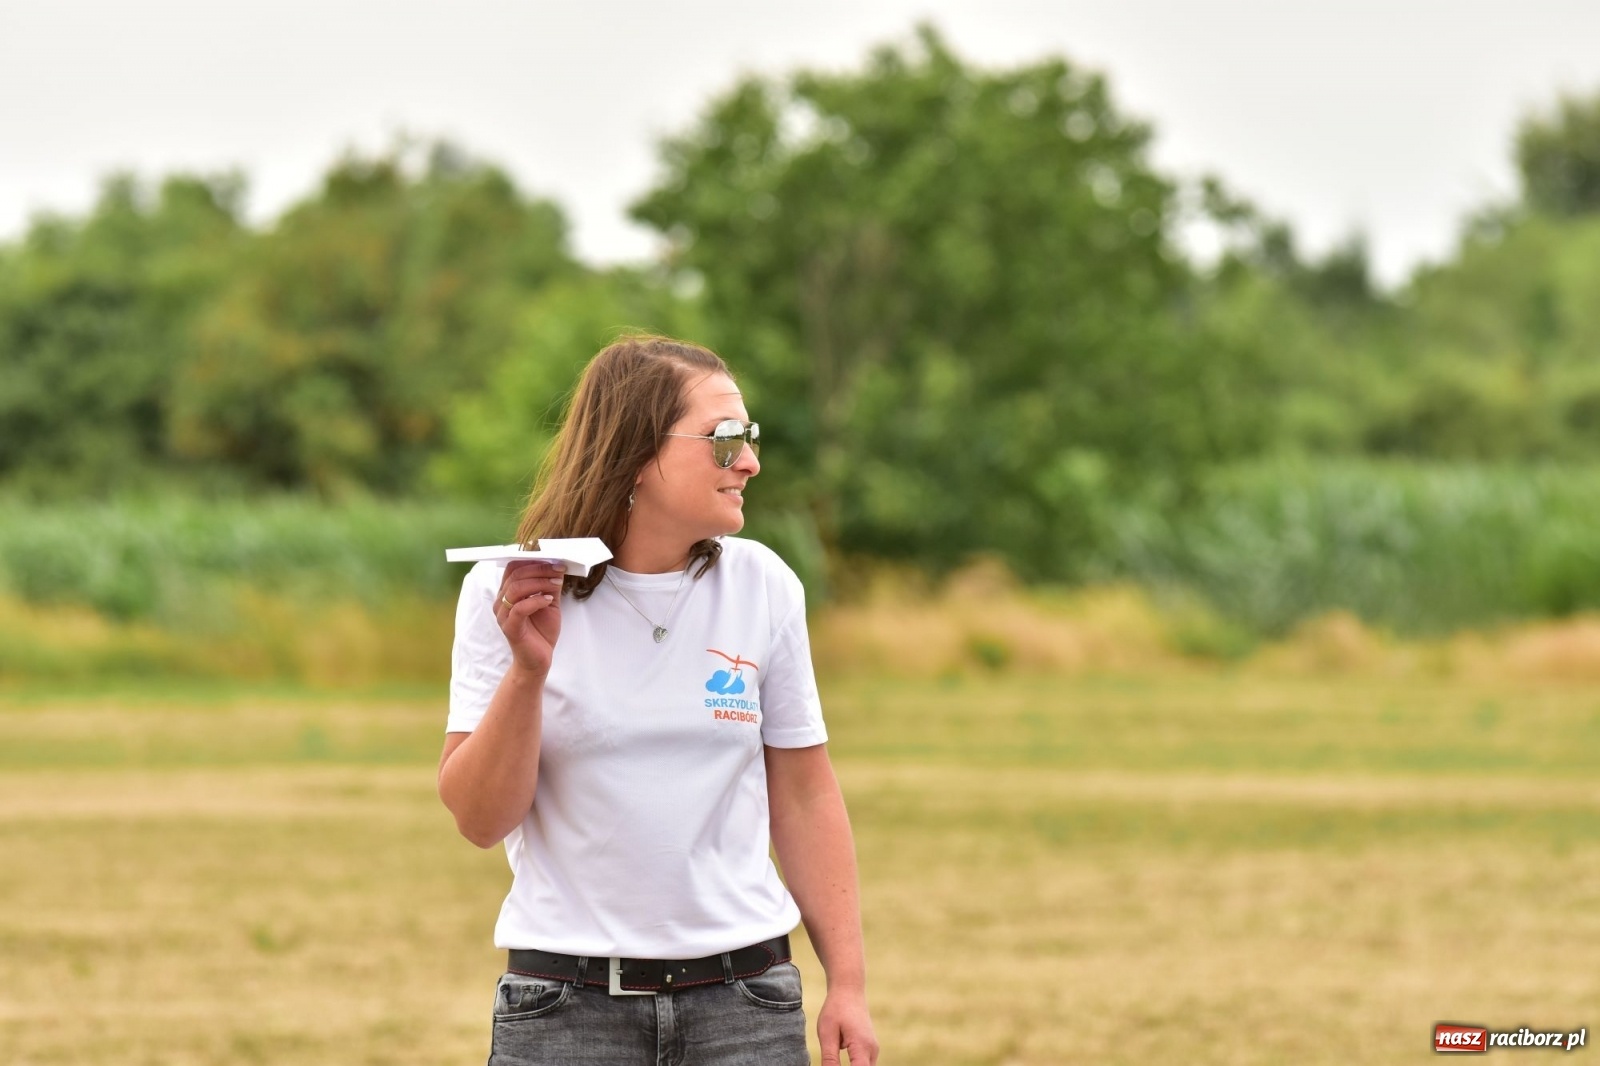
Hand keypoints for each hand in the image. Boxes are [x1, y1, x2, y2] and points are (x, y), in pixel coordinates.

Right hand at [493, 561, 564, 675]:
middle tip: (558, 571)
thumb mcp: (549, 603)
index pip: (513, 568)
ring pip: (516, 589)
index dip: (532, 561)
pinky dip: (536, 600)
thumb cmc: (542, 631)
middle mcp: (501, 602)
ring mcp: (503, 615)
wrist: (539, 660)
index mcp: (508, 593)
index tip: (553, 561)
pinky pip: (519, 608)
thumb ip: (550, 585)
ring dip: (539, 583)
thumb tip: (558, 566)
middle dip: (539, 570)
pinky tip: (548, 600)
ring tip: (556, 584)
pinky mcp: (510, 628)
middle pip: (515, 575)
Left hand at [818, 987, 878, 1065]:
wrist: (849, 990)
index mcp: (862, 1047)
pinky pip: (863, 1065)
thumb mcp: (827, 1034)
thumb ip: (829, 1059)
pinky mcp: (870, 1048)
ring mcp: (873, 1049)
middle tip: (832, 1064)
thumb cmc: (836, 1009)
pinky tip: (837, 1063)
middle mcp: (872, 1050)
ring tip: (833, 1061)